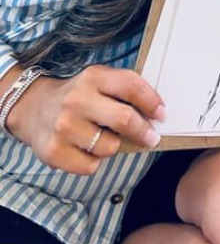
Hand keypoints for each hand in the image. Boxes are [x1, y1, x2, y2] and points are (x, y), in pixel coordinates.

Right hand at [6, 65, 163, 174]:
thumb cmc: (78, 95)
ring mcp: (64, 127)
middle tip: (152, 137)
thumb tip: (156, 112)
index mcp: (94, 77)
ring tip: (102, 137)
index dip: (152, 102)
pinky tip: (85, 149)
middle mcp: (77, 100)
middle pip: (124, 119)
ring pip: (110, 147)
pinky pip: (90, 166)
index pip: (132, 86)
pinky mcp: (53, 152)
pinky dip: (94, 161)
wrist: (32, 108)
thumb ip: (124, 89)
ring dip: (113, 146)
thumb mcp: (99, 80)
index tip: (162, 115)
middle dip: (144, 131)